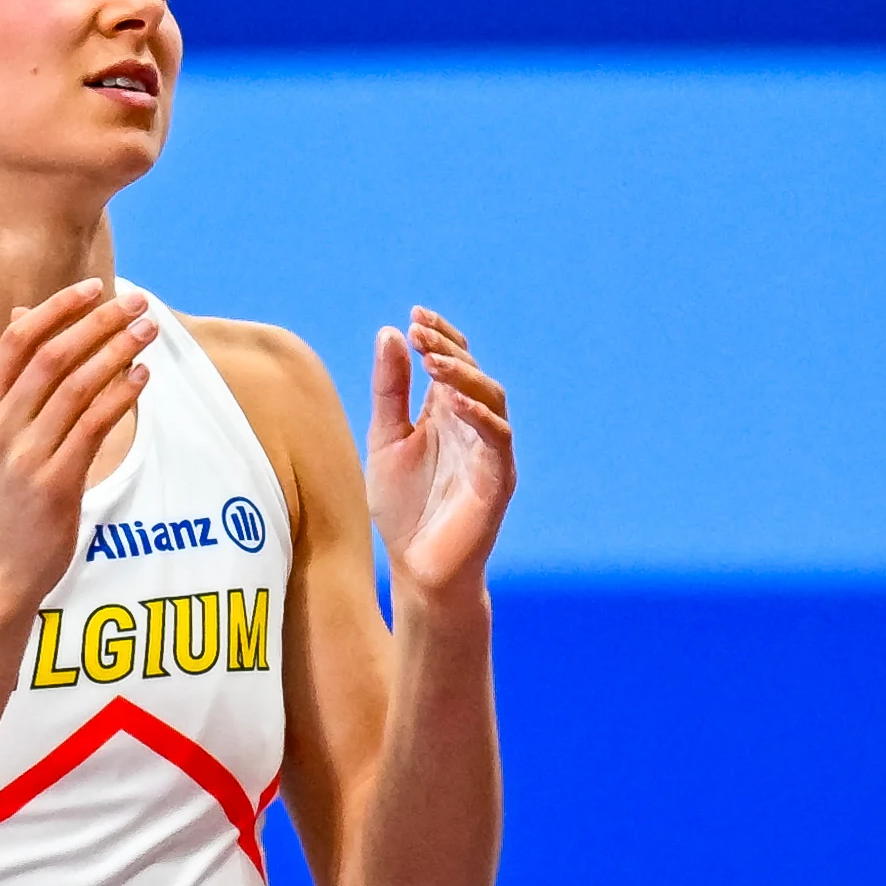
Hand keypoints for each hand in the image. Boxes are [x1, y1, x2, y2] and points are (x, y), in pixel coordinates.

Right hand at [0, 279, 152, 610]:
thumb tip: (25, 314)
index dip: (59, 308)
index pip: (18, 340)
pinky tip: (143, 377)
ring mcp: (25, 454)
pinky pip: (95, 425)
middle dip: (99, 322)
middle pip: (54, 355)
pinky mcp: (55, 481)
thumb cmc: (3, 498)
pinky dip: (122, 395)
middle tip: (137, 303)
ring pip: (79, 386)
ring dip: (119, 352)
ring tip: (149, 332)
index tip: (95, 287)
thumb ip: (11, 379)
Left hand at [367, 307, 514, 600]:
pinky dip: (479, 417)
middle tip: (419, 332)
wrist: (418, 569)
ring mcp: (489, 452)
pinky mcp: (499, 480)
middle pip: (473, 373)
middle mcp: (473, 427)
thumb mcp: (386, 439)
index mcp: (447, 414)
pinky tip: (452, 401)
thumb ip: (390, 391)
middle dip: (448, 348)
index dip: (439, 335)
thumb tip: (389, 333)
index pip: (452, 362)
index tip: (414, 315)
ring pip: (491, 399)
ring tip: (433, 360)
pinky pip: (497, 440)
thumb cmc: (403, 509)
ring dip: (464, 376)